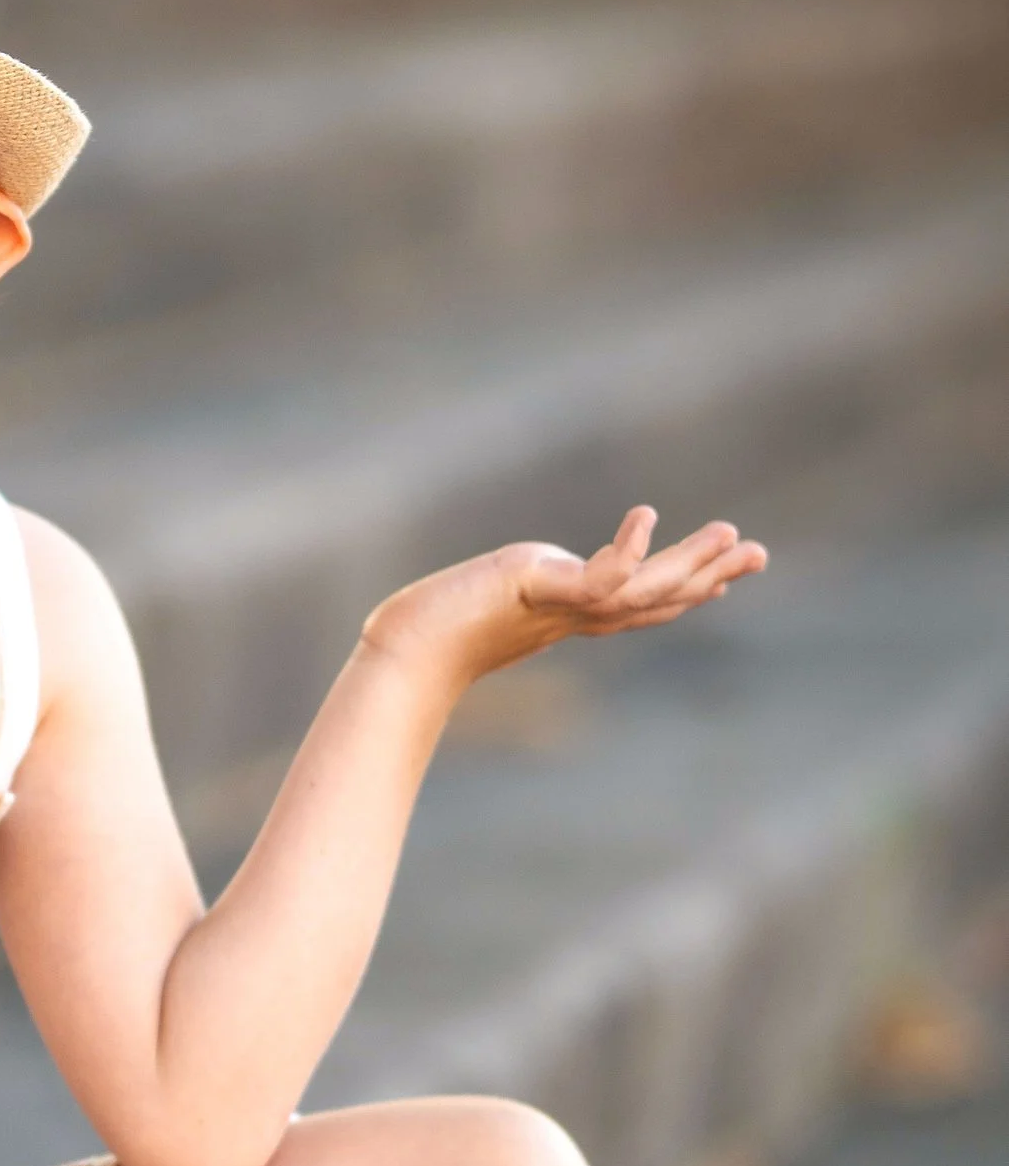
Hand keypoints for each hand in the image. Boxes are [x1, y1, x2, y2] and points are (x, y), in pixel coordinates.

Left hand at [363, 507, 768, 699]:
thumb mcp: (491, 601)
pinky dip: (627, 550)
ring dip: (690, 564)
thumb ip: (517, 592)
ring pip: (643, 589)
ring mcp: (562, 606)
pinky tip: (646, 516)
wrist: (407, 648)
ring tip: (731, 534)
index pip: (642, 604)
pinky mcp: (539, 591)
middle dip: (709, 576)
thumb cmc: (435, 629)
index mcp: (571, 616)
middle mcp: (576, 616)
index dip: (687, 591)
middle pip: (657, 599)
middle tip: (759, 554)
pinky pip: (597, 576)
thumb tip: (521, 582)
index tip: (726, 577)